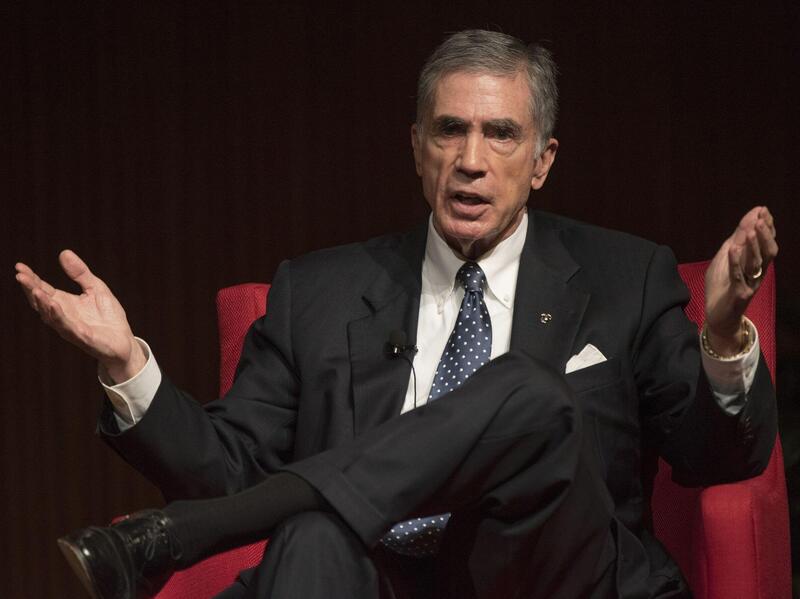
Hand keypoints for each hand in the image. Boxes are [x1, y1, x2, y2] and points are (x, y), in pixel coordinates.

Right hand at [15, 250, 145, 382]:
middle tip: (20, 275)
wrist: (124, 341)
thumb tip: (64, 252)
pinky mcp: (82, 337)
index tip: (19, 266)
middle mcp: (62, 316)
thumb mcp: (95, 288)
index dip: (31, 279)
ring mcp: (70, 327)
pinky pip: (68, 327)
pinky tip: (53, 305)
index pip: (42, 289)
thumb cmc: (107, 316)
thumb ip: (80, 273)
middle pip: (41, 302)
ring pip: (51, 316)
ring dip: (42, 303)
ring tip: (34, 289)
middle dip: (30, 289)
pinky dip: (59, 317)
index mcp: (63, 303)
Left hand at [704, 206, 777, 355]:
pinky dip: (735, 262)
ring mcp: (750, 283)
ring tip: (750, 229)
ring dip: (753, 245)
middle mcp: (757, 273)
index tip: (762, 209)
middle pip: (767, 251)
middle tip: (760, 217)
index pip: (765, 243)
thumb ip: (734, 244)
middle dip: (764, 233)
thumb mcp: (725, 261)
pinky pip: (738, 276)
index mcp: (756, 264)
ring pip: (757, 262)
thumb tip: (744, 223)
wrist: (717, 316)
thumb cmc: (722, 287)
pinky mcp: (739, 293)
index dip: (766, 226)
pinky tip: (734, 249)